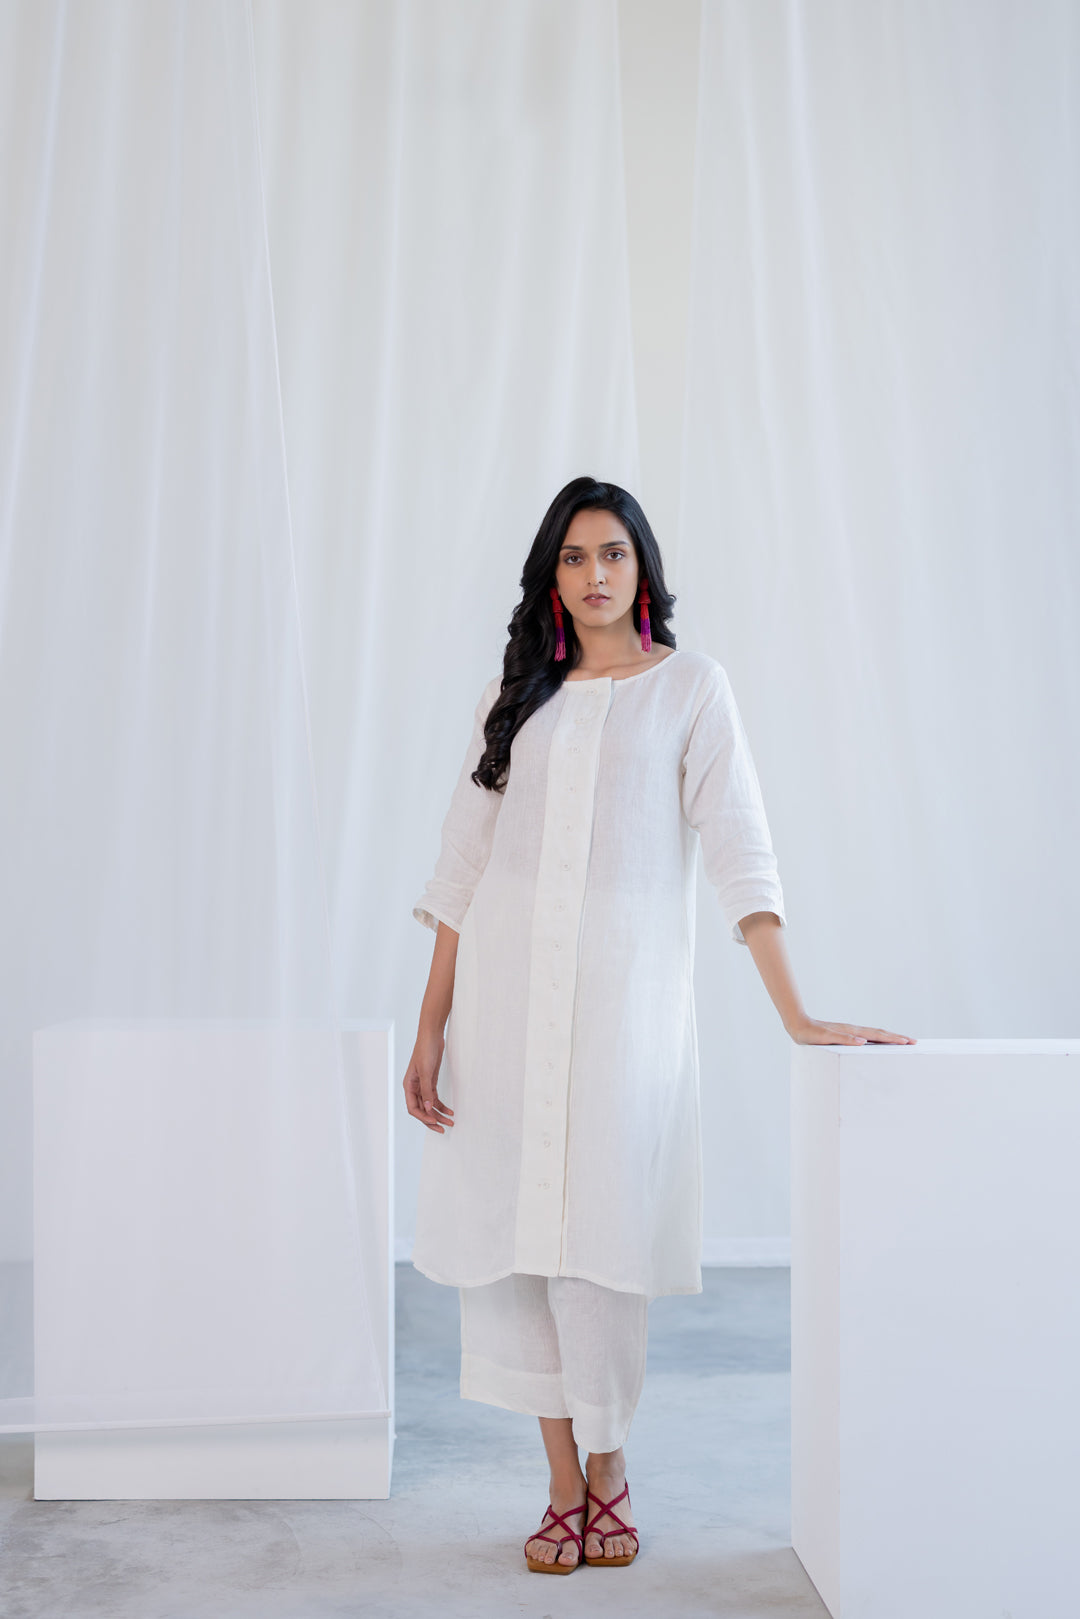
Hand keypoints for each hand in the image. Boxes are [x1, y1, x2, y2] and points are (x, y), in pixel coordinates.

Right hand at [403, 1029, 455, 1131]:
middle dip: (432, 1120)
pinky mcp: (431, 1082)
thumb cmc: (425, 1050)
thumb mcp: (426, 1071)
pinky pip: (435, 1099)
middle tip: (443, 1128)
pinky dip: (442, 1105)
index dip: (423, 1117)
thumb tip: (427, 1108)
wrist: (432, 1036)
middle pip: (421, 1110)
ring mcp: (423, 1086)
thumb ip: (426, 1090)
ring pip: (429, 1106)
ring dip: (439, 1114)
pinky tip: (450, 1111)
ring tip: (450, 1122)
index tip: (435, 1122)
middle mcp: (414, 1088)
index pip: (413, 1108)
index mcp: (408, 1086)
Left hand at [786, 1016, 915, 1045]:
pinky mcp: (846, 1034)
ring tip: (902, 1041)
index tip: (908, 1041)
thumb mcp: (825, 1038)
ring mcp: (851, 1032)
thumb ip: (843, 1040)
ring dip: (890, 1037)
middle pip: (881, 1033)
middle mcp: (854, 1031)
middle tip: (913, 1042)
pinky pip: (867, 1037)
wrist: (798, 1025)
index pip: (878, 1035)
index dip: (894, 1039)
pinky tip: (879, 1043)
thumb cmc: (810, 1035)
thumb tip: (862, 1041)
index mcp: (852, 1032)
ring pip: (875, 1034)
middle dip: (897, 1037)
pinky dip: (878, 1039)